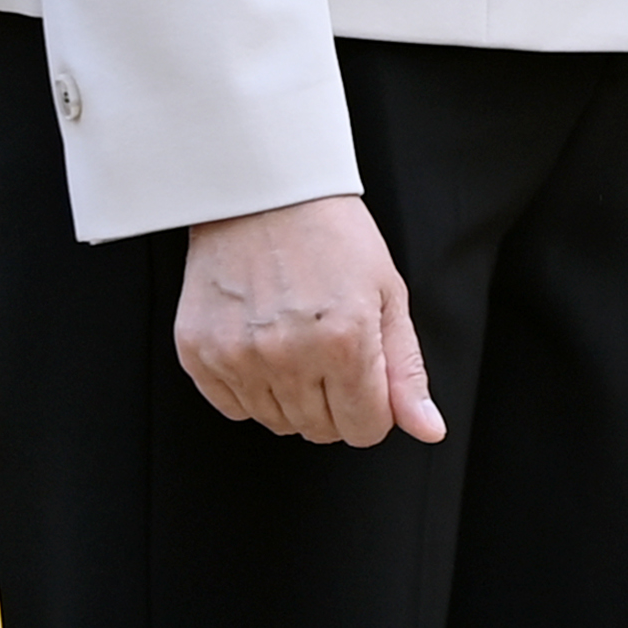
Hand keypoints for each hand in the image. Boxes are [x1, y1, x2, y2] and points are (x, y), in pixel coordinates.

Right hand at [177, 192, 440, 446]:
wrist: (265, 195)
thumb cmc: (337, 241)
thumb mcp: (387, 297)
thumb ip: (405, 372)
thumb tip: (429, 432)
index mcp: (346, 341)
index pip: (364, 428)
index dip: (374, 412)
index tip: (369, 382)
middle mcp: (288, 355)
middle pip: (319, 430)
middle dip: (337, 404)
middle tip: (334, 352)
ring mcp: (237, 357)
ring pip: (277, 422)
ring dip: (294, 398)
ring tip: (299, 341)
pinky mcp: (198, 354)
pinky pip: (234, 408)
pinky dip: (253, 389)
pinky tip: (264, 344)